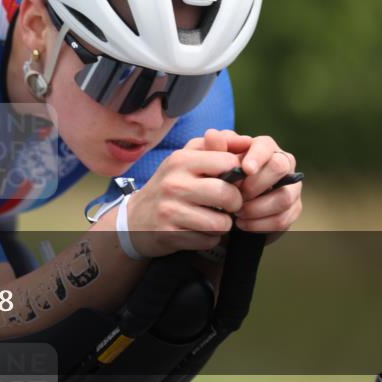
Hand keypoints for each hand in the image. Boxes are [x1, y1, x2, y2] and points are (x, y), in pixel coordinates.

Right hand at [123, 148, 244, 257]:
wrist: (135, 218)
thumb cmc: (170, 187)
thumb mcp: (185, 161)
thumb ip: (214, 148)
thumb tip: (246, 141)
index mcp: (181, 160)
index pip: (228, 162)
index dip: (238, 174)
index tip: (231, 181)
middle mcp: (174, 183)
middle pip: (227, 194)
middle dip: (235, 203)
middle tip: (227, 205)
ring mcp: (170, 209)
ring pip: (220, 222)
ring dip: (222, 224)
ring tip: (212, 218)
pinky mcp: (169, 234)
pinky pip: (207, 240)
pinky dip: (209, 238)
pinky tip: (198, 231)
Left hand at [189, 129, 302, 236]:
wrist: (226, 204)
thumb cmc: (220, 176)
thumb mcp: (213, 162)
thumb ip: (214, 149)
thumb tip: (212, 134)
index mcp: (264, 147)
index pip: (266, 145)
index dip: (257, 156)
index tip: (246, 169)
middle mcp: (283, 163)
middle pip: (279, 167)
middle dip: (256, 184)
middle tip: (237, 196)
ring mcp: (291, 187)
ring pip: (284, 197)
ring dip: (258, 208)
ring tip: (237, 213)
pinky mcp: (292, 209)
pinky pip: (283, 219)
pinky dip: (261, 224)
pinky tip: (243, 224)